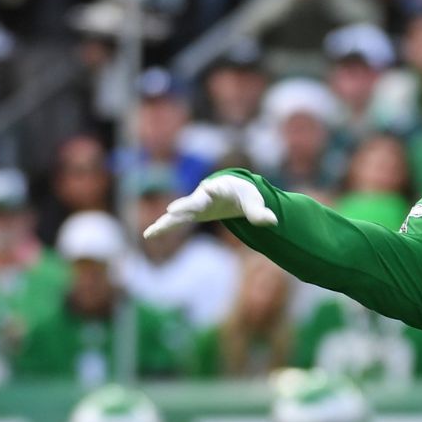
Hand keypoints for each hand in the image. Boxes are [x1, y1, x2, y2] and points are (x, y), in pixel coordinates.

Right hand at [142, 175, 276, 239]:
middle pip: (192, 202)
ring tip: (151, 232)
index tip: (209, 188)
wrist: (231, 190)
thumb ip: (260, 212)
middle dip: (184, 206)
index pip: (216, 190)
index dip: (213, 189)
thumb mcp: (253, 202)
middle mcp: (203, 196)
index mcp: (220, 189)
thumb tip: (273, 221)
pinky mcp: (190, 213)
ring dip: (166, 222)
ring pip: (178, 214)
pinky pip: (174, 221)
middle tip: (173, 210)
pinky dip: (163, 227)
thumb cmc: (243, 194)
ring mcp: (194, 205)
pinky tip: (149, 234)